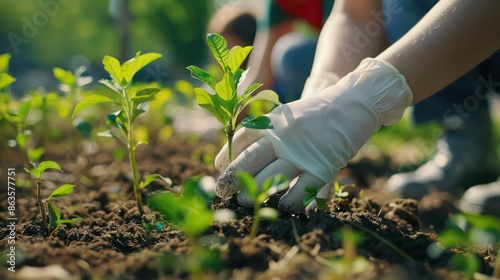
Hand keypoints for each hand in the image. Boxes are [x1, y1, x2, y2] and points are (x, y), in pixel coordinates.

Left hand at [215, 58, 412, 212]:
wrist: (352, 103)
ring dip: (256, 193)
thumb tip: (239, 152)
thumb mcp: (286, 115)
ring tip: (244, 203)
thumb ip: (266, 131)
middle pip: (252, 160)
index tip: (218, 168)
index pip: (243, 138)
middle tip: (223, 192)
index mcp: (274, 121)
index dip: (227, 155)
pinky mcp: (323, 166)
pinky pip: (301, 190)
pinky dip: (290, 201)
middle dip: (234, 178)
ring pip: (273, 177)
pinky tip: (282, 207)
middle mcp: (284, 136)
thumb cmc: (316, 113)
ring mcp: (303, 152)